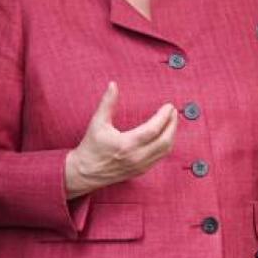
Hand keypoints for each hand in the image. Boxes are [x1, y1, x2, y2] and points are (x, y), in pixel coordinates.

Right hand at [64, 82, 177, 198]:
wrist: (84, 173)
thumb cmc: (90, 147)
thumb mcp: (97, 123)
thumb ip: (107, 103)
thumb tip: (113, 85)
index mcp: (126, 144)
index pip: (153, 130)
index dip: (164, 117)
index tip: (169, 106)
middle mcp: (136, 157)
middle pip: (165, 140)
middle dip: (172, 124)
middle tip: (173, 111)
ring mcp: (140, 166)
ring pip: (165, 150)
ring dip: (171, 134)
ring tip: (172, 121)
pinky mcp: (142, 170)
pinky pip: (161, 157)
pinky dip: (167, 144)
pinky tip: (166, 134)